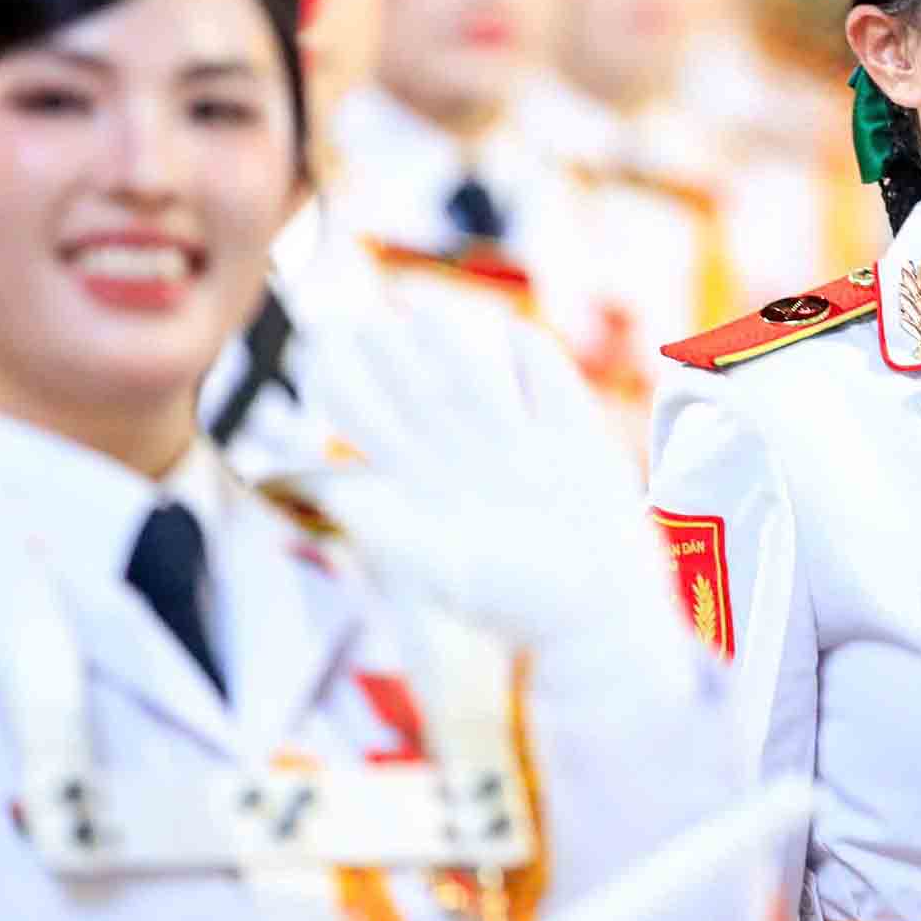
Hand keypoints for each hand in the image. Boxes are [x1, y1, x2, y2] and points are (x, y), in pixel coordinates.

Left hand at [281, 295, 683, 670]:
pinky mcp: (573, 439)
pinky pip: (548, 383)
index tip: (319, 349)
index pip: (371, 425)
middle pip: (416, 390)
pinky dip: (533, 357)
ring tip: (420, 307)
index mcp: (425, 487)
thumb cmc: (518, 604)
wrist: (601, 613)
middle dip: (386, 352)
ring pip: (474, 378)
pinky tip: (513, 333)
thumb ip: (396, 534)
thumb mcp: (446, 575)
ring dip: (449, 342)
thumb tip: (340, 496)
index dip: (343, 386)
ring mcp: (520, 444)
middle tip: (351, 312)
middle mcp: (466, 457)